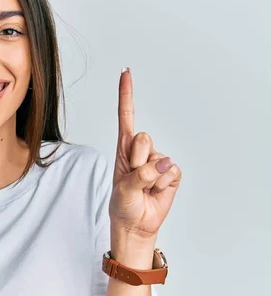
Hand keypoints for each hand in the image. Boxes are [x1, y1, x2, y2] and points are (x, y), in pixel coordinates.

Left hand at [110, 68, 181, 241]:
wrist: (136, 224)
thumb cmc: (123, 204)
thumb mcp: (123, 189)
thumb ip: (140, 175)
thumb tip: (165, 163)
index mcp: (123, 148)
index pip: (126, 116)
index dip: (126, 93)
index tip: (126, 71)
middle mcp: (141, 150)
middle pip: (143, 138)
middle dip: (138, 159)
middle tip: (134, 178)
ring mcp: (158, 160)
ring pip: (158, 158)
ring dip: (150, 177)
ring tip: (143, 188)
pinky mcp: (172, 172)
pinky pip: (172, 171)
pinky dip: (163, 184)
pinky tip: (156, 191)